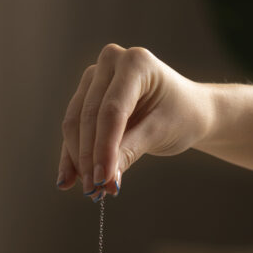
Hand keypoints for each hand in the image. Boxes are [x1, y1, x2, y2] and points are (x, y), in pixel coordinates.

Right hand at [57, 43, 212, 198]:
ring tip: (88, 189)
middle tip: (94, 191)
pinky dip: (72, 155)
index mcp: (136, 63)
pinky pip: (73, 128)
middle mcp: (111, 62)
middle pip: (90, 117)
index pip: (112, 111)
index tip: (102, 180)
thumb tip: (103, 178)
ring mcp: (95, 77)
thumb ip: (130, 151)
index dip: (104, 149)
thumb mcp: (160, 132)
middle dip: (89, 158)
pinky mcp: (86, 95)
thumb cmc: (180, 115)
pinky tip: (67, 180)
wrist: (185, 109)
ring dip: (78, 159)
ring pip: (75, 123)